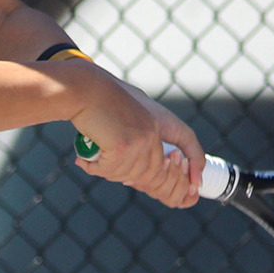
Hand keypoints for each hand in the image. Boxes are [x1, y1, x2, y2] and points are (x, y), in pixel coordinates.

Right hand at [69, 80, 202, 208]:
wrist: (83, 87)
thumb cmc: (101, 97)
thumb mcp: (133, 108)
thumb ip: (145, 129)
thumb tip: (148, 163)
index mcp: (161, 120)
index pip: (186, 144)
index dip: (188, 168)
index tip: (190, 185)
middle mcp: (155, 131)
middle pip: (154, 173)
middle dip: (131, 177)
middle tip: (107, 168)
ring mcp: (141, 140)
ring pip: (130, 175)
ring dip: (109, 171)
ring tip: (93, 158)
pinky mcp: (123, 147)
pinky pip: (111, 171)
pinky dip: (95, 168)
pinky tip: (84, 159)